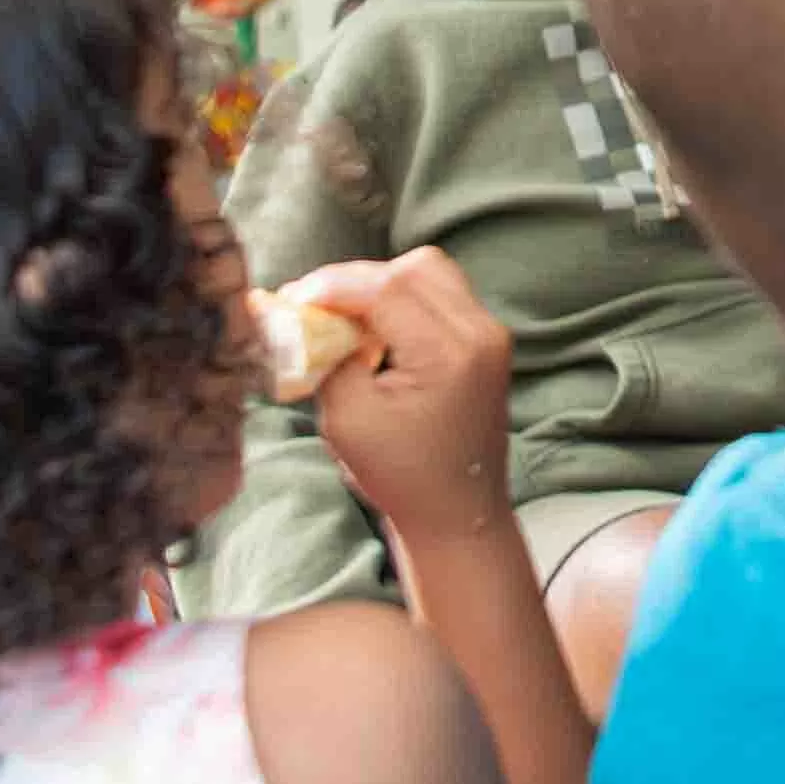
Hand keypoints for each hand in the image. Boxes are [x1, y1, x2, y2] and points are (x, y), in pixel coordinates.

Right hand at [297, 250, 518, 544]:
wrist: (458, 514)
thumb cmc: (401, 476)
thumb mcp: (346, 418)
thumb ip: (325, 357)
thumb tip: (303, 316)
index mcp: (449, 353)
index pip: (386, 287)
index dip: (332, 285)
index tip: (293, 299)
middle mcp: (480, 333)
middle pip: (411, 269)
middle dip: (356, 280)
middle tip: (315, 306)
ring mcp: (490, 335)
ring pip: (430, 273)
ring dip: (382, 285)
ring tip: (345, 318)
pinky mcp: (487, 342)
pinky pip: (443, 295)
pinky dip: (405, 300)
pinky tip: (376, 331)